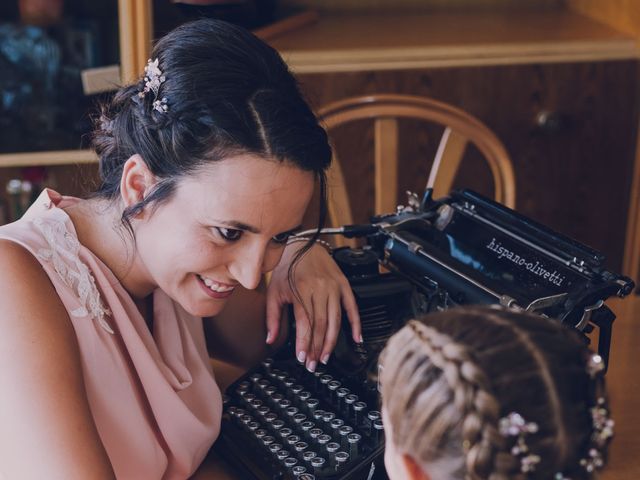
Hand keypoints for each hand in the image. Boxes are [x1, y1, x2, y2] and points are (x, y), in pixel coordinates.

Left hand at [265, 241, 361, 371]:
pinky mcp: (343, 284)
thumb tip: (270, 339)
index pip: (305, 323)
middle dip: (318, 348)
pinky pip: (352, 306)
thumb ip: (272, 317)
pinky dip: (356, 323)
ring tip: (327, 356)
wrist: (303, 244)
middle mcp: (319, 289)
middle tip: (315, 364)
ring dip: (332, 341)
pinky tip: (356, 338)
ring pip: (336, 320)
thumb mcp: (274, 291)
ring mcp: (333, 287)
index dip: (305, 343)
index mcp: (301, 290)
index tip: (303, 358)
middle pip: (321, 325)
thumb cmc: (287, 268)